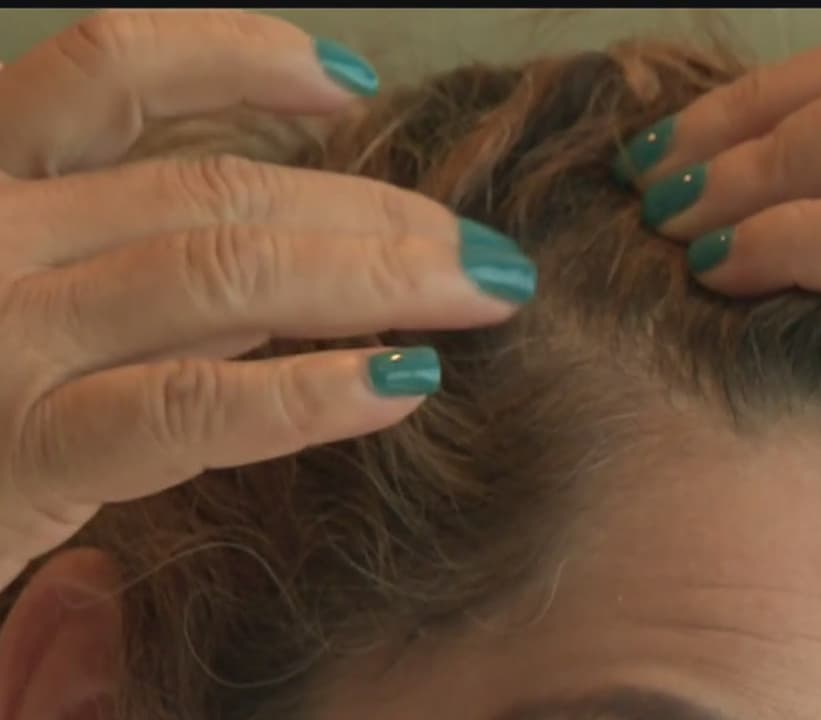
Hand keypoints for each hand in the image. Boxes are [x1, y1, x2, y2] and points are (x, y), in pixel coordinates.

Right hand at [0, 11, 535, 591]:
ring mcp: (0, 340)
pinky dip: (311, 392)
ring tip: (477, 292)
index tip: (353, 85)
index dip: (239, 56)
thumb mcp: (38, 307)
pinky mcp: (20, 455)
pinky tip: (404, 384)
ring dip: (374, 277)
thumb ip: (145, 274)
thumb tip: (307, 260)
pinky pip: (191, 406)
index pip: (108, 71)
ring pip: (220, 272)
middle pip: (212, 188)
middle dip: (371, 212)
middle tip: (478, 247)